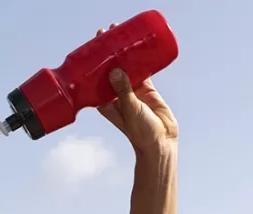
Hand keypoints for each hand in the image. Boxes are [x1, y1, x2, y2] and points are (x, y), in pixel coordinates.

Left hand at [96, 25, 178, 154]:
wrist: (161, 141)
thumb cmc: (140, 132)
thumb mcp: (130, 109)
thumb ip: (123, 90)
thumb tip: (114, 70)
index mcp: (105, 101)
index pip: (94, 77)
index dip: (92, 61)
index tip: (92, 45)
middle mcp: (116, 94)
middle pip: (109, 68)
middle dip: (108, 51)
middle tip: (107, 32)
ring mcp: (131, 90)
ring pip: (125, 66)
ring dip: (124, 52)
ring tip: (123, 34)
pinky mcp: (146, 89)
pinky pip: (142, 70)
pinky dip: (141, 59)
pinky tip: (141, 46)